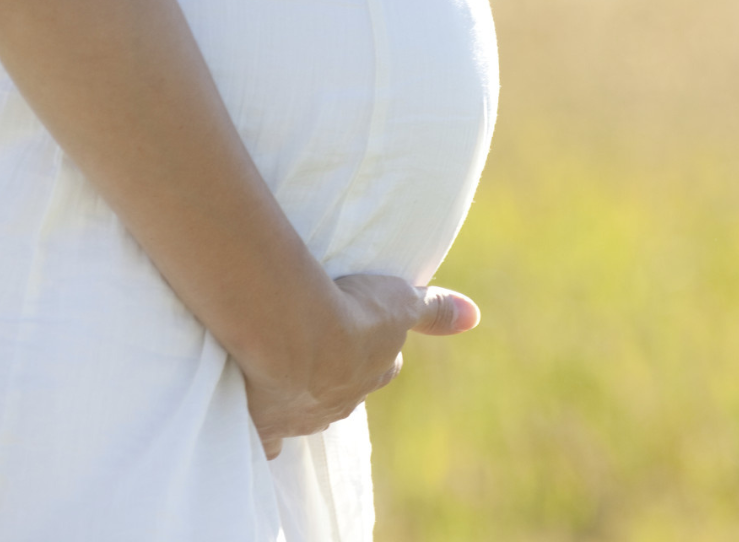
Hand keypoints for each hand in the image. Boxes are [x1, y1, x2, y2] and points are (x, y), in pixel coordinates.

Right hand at [244, 274, 479, 459]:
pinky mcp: (269, 425)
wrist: (295, 332)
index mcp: (374, 370)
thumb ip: (434, 311)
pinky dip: (268, 431)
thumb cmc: (351, 310)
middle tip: (321, 346)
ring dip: (301, 389)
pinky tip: (262, 420)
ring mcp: (306, 415)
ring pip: (310, 408)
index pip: (383, 365)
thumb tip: (475, 316)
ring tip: (285, 365)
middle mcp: (345, 399)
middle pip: (348, 388)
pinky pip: (270, 439)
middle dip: (339, 372)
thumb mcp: (400, 300)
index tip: (361, 333)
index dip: (374, 350)